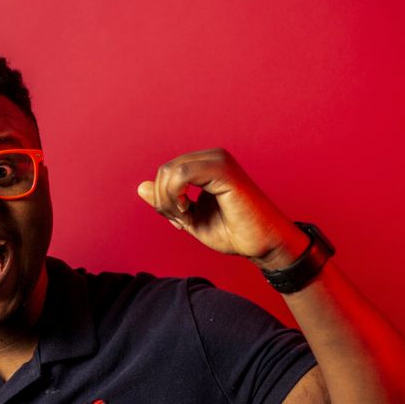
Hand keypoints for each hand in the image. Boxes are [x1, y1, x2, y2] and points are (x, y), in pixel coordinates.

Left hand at [137, 148, 307, 268]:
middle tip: (180, 221)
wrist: (263, 245)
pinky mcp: (224, 171)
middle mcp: (213, 157)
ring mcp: (219, 161)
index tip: (178, 219)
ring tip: (185, 218)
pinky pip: (182, 174)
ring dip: (168, 200)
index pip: (166, 171)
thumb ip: (167, 201)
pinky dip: (176, 196)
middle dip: (163, 200)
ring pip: (171, 171)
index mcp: (206, 165)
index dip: (162, 197)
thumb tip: (141, 187)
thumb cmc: (232, 232)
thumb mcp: (189, 218)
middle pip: (165, 169)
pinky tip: (188, 212)